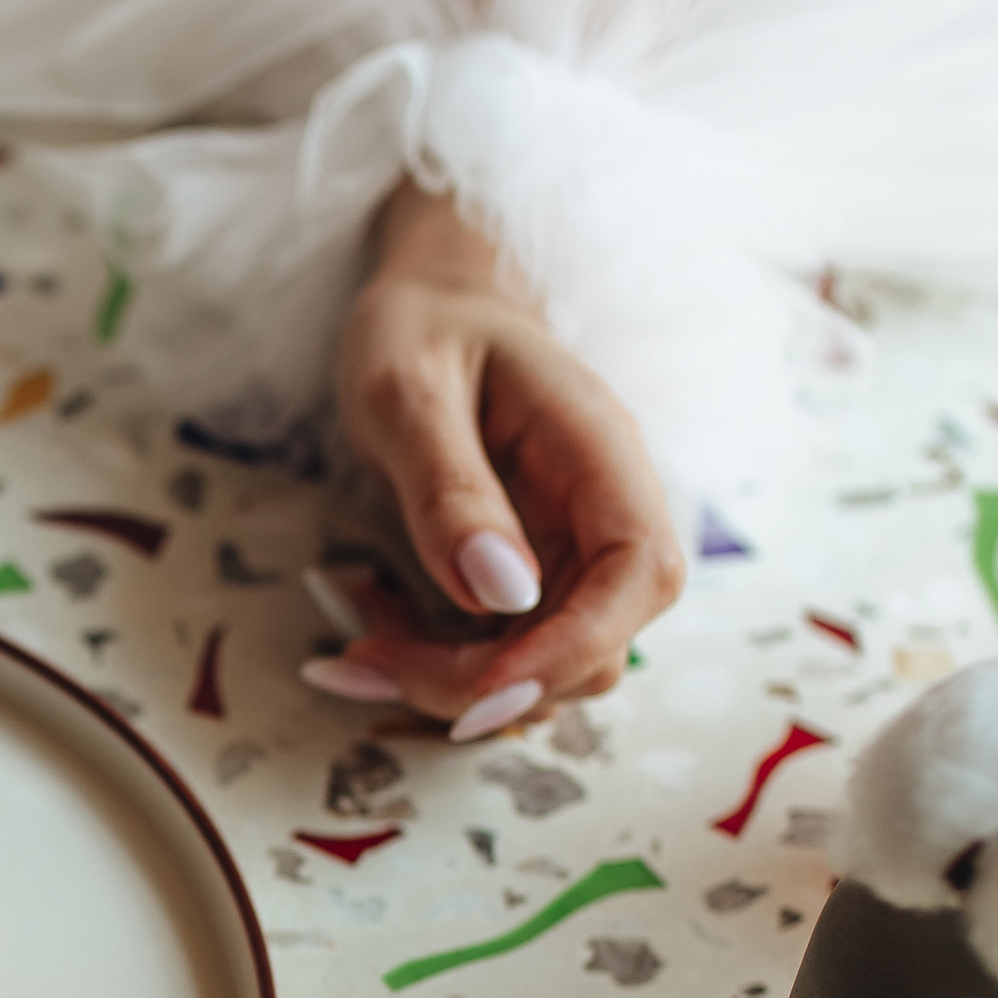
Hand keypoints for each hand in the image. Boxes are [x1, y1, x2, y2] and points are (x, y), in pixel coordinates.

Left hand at [316, 183, 685, 740]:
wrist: (427, 308)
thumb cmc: (420, 329)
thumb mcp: (406, 389)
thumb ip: (450, 488)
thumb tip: (499, 591)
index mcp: (597, 449)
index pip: (642, 572)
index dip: (575, 648)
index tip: (484, 689)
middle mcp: (601, 510)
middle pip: (595, 643)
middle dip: (489, 682)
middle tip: (371, 662)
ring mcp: (570, 552)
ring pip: (545, 668)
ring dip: (451, 684)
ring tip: (356, 647)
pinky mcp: (531, 580)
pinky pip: (501, 655)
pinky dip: (435, 668)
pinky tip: (370, 634)